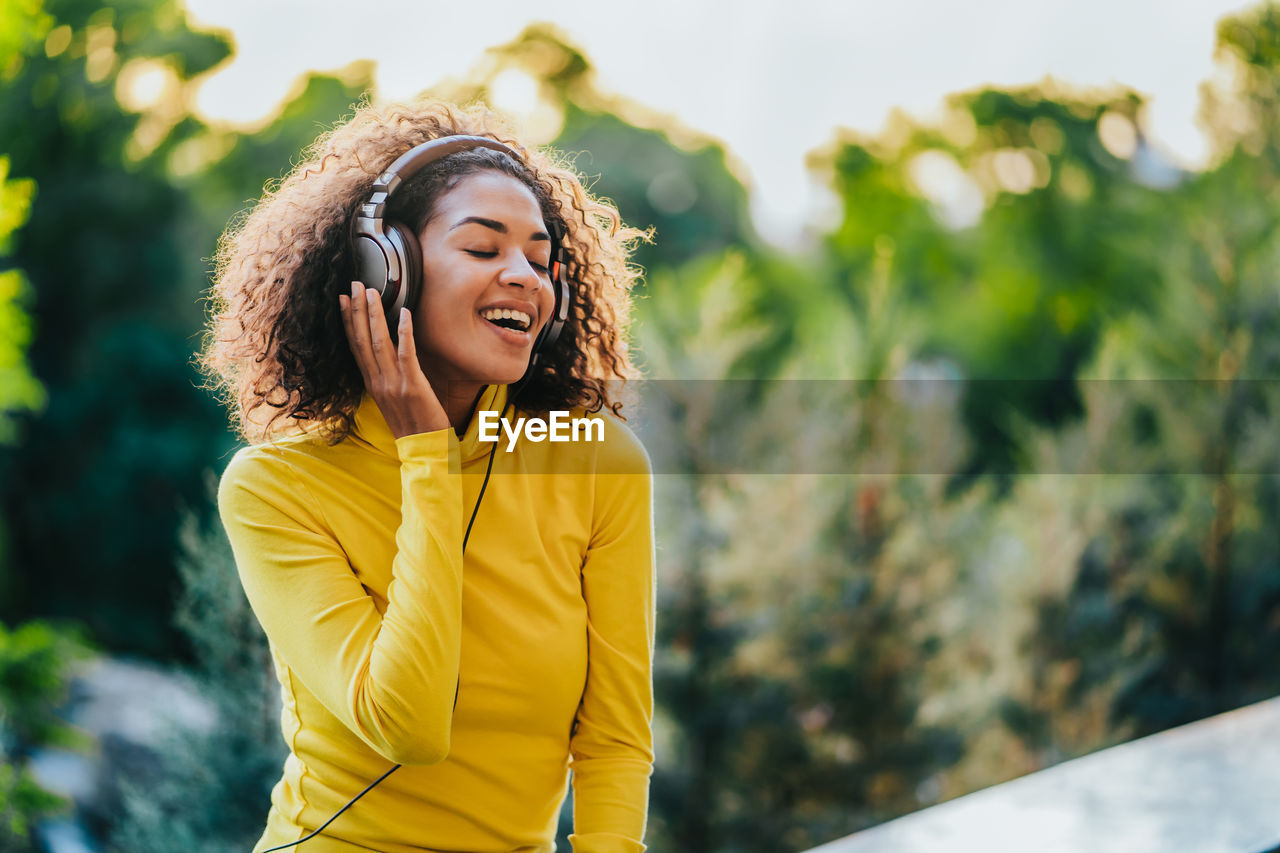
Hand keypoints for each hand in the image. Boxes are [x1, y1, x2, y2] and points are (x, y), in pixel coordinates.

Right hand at [339, 281, 450, 438]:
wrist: (425, 451)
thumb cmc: (414, 426)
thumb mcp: (394, 401)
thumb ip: (389, 379)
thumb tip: (389, 357)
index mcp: (373, 385)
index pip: (355, 347)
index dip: (348, 322)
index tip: (342, 301)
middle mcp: (379, 382)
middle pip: (363, 340)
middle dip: (357, 311)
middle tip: (353, 285)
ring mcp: (394, 384)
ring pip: (380, 343)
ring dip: (374, 315)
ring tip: (371, 292)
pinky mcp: (414, 387)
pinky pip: (407, 355)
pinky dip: (404, 333)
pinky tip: (404, 313)